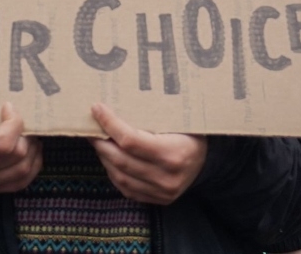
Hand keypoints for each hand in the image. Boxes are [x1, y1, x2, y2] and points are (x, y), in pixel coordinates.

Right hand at [0, 103, 42, 194]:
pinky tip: (32, 152)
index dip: (15, 124)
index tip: (10, 108)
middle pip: (17, 155)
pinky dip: (32, 166)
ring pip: (23, 169)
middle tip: (26, 125)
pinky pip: (21, 182)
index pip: (3, 142)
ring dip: (33, 151)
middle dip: (27, 137)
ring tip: (31, 138)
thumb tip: (12, 106)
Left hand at [88, 103, 206, 205]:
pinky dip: (113, 172)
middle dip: (101, 142)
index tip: (97, 109)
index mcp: (173, 154)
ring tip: (98, 141)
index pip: (130, 140)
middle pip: (121, 160)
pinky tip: (110, 158)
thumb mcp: (179, 120)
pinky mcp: (157, 200)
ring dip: (104, 157)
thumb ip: (152, 114)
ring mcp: (162, 192)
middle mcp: (167, 177)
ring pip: (120, 176)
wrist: (208, 162)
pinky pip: (126, 188)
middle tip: (91, 126)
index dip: (109, 124)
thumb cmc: (191, 134)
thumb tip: (118, 100)